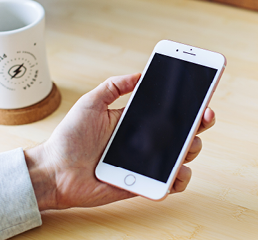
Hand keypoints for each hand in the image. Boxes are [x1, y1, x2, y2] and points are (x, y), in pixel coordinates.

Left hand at [24, 73, 215, 210]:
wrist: (55, 172)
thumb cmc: (69, 138)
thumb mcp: (90, 103)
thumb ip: (113, 86)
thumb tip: (139, 74)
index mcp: (135, 121)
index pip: (168, 112)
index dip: (188, 105)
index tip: (201, 97)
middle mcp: (145, 141)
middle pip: (182, 133)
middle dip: (199, 125)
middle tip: (202, 118)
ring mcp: (146, 164)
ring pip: (181, 157)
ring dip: (191, 150)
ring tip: (186, 145)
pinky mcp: (143, 184)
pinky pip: (169, 184)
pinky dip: (178, 180)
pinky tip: (175, 173)